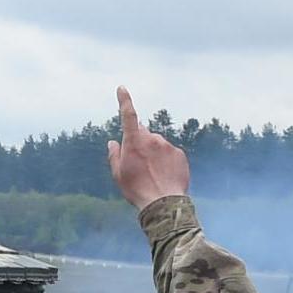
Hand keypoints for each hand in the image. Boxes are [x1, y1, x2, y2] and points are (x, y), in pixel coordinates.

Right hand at [106, 86, 189, 209]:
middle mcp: (152, 139)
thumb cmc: (137, 190)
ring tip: (153, 173)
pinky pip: (170, 153)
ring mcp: (167, 145)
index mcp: (134, 142)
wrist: (164, 204)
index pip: (128, 115)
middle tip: (138, 162)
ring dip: (154, 152)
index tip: (122, 88)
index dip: (124, 100)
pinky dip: (166, 160)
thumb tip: (113, 142)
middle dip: (139, 141)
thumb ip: (114, 155)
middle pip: (143, 132)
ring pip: (158, 143)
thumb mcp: (118, 175)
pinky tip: (164, 175)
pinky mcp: (179, 154)